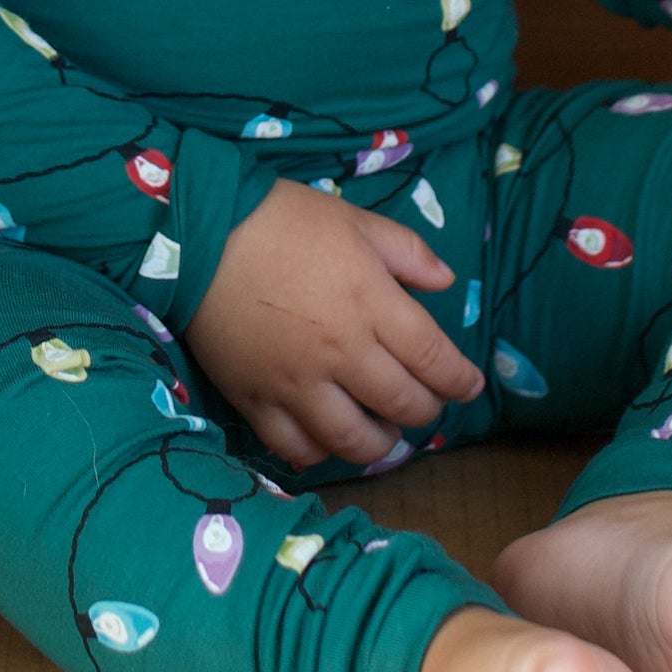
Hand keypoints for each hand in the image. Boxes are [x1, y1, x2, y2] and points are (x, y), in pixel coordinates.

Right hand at [187, 178, 487, 467]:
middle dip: (427, 411)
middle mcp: (342, 352)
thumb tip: (446, 283)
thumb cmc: (284, 219)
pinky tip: (326, 438)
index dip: (460, 380)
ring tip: (385, 432)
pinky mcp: (256, 399)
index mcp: (372, 304)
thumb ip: (408, 252)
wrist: (201, 233)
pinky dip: (318, 452)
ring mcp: (297, 383)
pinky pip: (295, 447)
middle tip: (427, 403)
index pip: (433, 360)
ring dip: (381, 444)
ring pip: (354, 440)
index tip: (470, 386)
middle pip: (402, 405)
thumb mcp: (355, 220)